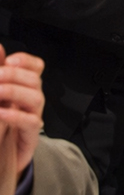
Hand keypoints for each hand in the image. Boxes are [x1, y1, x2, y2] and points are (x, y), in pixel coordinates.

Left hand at [0, 45, 44, 180]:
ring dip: (14, 92)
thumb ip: (1, 76)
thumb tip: (0, 49)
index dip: (26, 61)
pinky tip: (2, 113)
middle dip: (14, 75)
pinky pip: (31, 122)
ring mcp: (32, 117)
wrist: (2, 158)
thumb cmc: (2, 127)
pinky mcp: (30, 136)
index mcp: (22, 89)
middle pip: (35, 80)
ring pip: (36, 98)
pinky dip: (15, 115)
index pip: (36, 67)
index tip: (9, 61)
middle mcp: (29, 101)